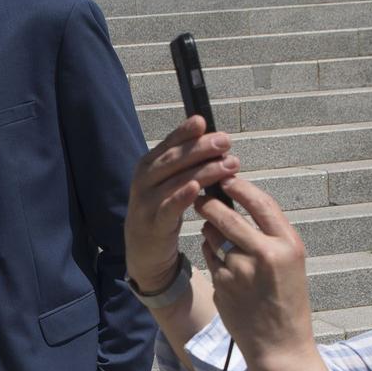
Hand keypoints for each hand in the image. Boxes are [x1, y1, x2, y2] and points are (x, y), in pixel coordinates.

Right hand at [127, 116, 236, 291]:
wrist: (144, 249)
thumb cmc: (163, 209)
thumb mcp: (169, 182)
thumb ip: (186, 163)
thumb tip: (215, 141)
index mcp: (148, 165)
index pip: (168, 144)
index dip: (185, 132)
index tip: (203, 121)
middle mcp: (144, 179)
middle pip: (173, 159)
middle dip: (200, 148)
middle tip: (225, 142)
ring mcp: (146, 202)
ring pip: (176, 181)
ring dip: (203, 171)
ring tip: (228, 165)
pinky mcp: (153, 224)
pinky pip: (168, 208)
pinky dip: (181, 197)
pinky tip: (196, 189)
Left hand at [195, 177, 317, 370]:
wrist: (280, 346)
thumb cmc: (288, 301)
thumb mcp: (292, 263)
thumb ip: (271, 235)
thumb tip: (243, 202)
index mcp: (288, 245)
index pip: (261, 203)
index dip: (241, 187)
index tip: (227, 178)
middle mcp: (265, 254)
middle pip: (228, 216)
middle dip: (211, 204)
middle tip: (202, 197)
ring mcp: (240, 271)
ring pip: (213, 237)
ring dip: (210, 231)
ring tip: (219, 237)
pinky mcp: (222, 286)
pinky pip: (209, 258)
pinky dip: (211, 255)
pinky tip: (223, 267)